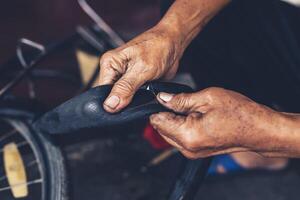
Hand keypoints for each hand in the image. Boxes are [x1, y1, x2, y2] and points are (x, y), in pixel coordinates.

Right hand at [99, 25, 182, 112]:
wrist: (173, 43)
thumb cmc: (158, 47)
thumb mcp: (142, 69)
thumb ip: (125, 88)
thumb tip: (110, 105)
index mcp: (109, 64)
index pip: (101, 91)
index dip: (111, 104)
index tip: (121, 111)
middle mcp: (114, 71)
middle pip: (111, 97)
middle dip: (122, 103)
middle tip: (136, 101)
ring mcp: (124, 77)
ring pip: (122, 99)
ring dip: (131, 102)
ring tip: (143, 96)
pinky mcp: (134, 82)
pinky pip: (132, 97)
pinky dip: (138, 100)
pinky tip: (145, 96)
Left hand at [150, 87, 284, 158]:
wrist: (259, 129)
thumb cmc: (239, 114)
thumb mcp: (207, 98)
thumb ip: (180, 99)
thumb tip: (162, 98)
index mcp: (188, 136)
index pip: (158, 122)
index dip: (159, 107)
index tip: (167, 97)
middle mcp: (187, 148)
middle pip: (162, 129)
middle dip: (168, 113)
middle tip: (184, 101)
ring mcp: (193, 152)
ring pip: (171, 133)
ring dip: (176, 120)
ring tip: (195, 109)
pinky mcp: (197, 151)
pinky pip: (181, 137)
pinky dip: (184, 126)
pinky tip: (198, 117)